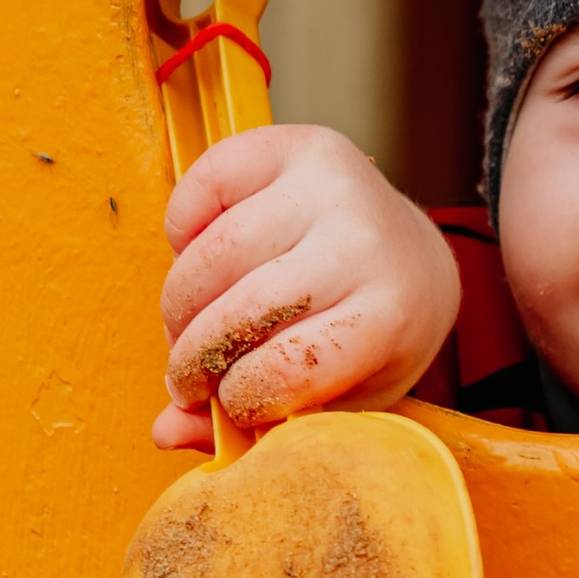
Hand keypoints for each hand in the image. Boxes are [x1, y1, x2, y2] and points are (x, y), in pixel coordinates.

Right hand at [151, 126, 460, 449]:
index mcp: (393, 314)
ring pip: (212, 255)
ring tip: (190, 326)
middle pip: (241, 312)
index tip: (231, 406)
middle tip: (189, 377)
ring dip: (181, 305)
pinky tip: (203, 258)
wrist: (412, 259)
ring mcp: (332, 183)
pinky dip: (182, 231)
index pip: (291, 367)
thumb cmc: (367, 340)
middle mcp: (367, 240)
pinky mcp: (295, 144)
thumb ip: (259, 425)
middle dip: (195, 359)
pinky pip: (202, 187)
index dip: (241, 397)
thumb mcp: (336, 397)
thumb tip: (166, 433)